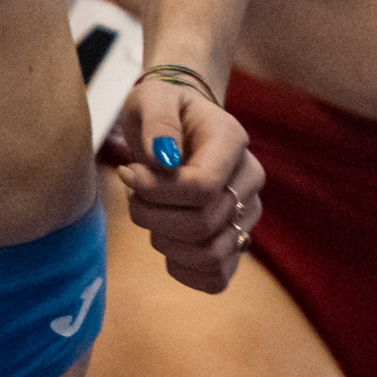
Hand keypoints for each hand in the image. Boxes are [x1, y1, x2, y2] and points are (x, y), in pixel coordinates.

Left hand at [105, 74, 257, 293]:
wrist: (179, 124)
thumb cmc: (163, 109)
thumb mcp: (150, 98)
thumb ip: (156, 121)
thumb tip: (163, 159)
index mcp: (232, 141)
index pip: (204, 187)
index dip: (158, 192)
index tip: (128, 173)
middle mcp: (248, 179)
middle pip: (203, 225)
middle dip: (152, 217)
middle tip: (132, 195)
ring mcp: (247, 214)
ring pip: (211, 255)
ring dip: (165, 243)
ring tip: (150, 215)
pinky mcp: (237, 241)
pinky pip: (217, 278)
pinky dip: (184, 269)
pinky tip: (166, 242)